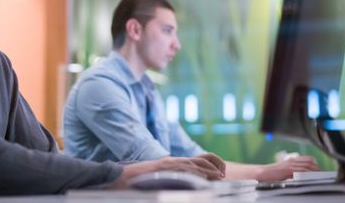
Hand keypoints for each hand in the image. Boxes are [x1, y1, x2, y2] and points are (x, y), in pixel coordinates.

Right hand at [109, 155, 224, 188]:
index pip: (197, 159)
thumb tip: (185, 186)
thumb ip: (171, 178)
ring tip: (219, 177)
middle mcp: (174, 161)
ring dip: (210, 171)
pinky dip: (199, 174)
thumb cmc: (138, 181)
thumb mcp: (159, 178)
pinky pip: (187, 170)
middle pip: (200, 158)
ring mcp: (170, 165)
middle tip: (223, 175)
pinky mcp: (167, 169)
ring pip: (196, 164)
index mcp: (173, 162)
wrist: (121, 178)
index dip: (210, 164)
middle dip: (214, 166)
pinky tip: (206, 180)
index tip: (219, 173)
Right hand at [255, 156, 319, 181]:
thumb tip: (301, 176)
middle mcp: (292, 161)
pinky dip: (308, 174)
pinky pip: (301, 171)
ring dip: (315, 171)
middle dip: (317, 168)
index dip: (315, 164)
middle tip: (322, 174)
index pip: (307, 158)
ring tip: (320, 176)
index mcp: (291, 160)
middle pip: (309, 162)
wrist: (262, 173)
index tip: (320, 170)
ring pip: (307, 166)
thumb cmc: (272, 173)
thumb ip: (292, 172)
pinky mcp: (288, 170)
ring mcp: (290, 165)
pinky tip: (311, 177)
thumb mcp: (283, 171)